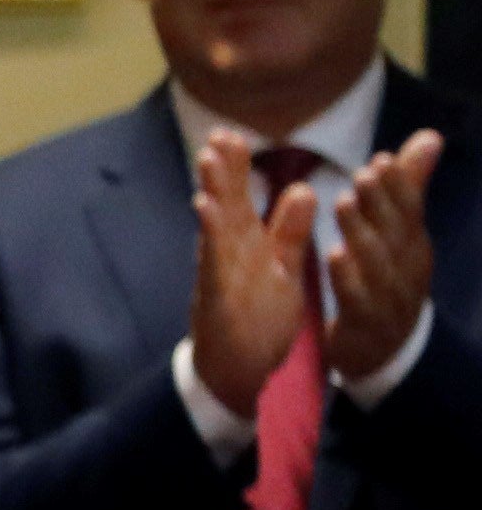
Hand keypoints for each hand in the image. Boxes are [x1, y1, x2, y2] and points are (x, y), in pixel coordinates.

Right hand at [191, 127, 318, 416]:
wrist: (235, 375)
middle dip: (222, 171)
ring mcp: (221, 277)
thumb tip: (302, 190)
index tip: (234, 135)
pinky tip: (207, 209)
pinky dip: (210, 234)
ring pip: (216, 228)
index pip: (242, 202)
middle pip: (226, 206)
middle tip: (218, 134)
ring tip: (210, 158)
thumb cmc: (256, 324)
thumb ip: (289, 232)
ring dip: (213, 191)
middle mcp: (229, 258)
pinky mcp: (218, 297)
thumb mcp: (283, 270)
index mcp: (246, 249)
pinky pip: (214, 261)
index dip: (238, 169)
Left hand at [327, 132, 447, 388]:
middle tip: (362, 174)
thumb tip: (429, 137)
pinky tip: (332, 255)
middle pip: (395, 232)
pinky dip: (346, 276)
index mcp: (414, 246)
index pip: (410, 211)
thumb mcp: (401, 237)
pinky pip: (356, 298)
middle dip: (381, 202)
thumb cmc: (387, 282)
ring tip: (344, 203)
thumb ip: (407, 189)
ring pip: (377, 262)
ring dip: (361, 231)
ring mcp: (389, 298)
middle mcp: (407, 269)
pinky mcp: (364, 324)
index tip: (379, 159)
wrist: (385, 353)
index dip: (398, 186)